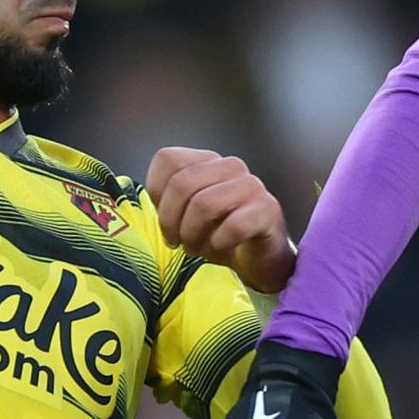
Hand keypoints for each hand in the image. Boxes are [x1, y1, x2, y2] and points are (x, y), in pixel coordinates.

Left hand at [145, 146, 296, 293]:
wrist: (258, 258)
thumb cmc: (217, 234)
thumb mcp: (184, 214)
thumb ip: (166, 199)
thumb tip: (151, 199)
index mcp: (207, 161)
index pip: (168, 160)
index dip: (157, 195)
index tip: (166, 222)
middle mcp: (230, 166)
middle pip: (182, 184)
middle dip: (171, 221)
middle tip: (177, 242)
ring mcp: (251, 185)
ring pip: (205, 205)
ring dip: (193, 236)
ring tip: (197, 249)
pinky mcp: (268, 209)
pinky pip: (233, 226)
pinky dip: (219, 244)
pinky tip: (221, 248)